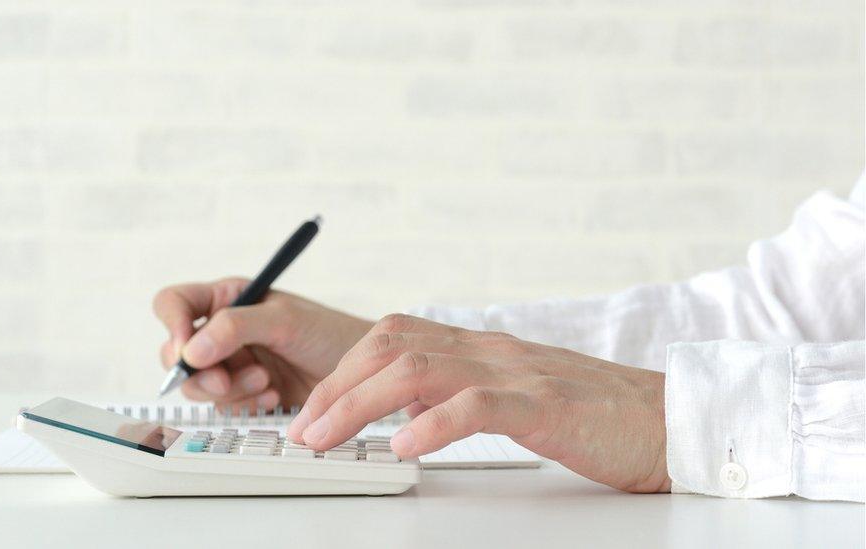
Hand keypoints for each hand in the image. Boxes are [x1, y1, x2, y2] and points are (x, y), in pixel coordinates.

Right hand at [152, 277, 372, 411]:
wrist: (360, 373)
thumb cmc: (329, 332)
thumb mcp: (284, 321)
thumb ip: (236, 327)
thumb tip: (192, 349)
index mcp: (227, 298)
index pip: (174, 304)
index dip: (172, 325)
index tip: (187, 350)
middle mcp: (222, 329)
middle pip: (177, 353)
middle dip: (200, 372)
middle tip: (226, 381)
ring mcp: (231, 361)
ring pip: (197, 384)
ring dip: (229, 390)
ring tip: (266, 382)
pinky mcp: (244, 390)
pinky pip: (223, 404)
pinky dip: (245, 403)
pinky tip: (274, 395)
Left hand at [287, 314, 669, 492]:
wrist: (671, 418)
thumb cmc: (593, 414)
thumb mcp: (514, 395)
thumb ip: (461, 392)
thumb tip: (404, 411)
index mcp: (480, 347)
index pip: (392, 338)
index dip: (343, 371)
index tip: (312, 412)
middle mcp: (490, 350)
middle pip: (391, 347)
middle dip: (336, 387)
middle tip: (303, 430)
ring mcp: (518, 373)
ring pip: (419, 370)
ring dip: (361, 404)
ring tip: (329, 439)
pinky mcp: (547, 405)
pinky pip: (477, 406)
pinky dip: (431, 425)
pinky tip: (403, 448)